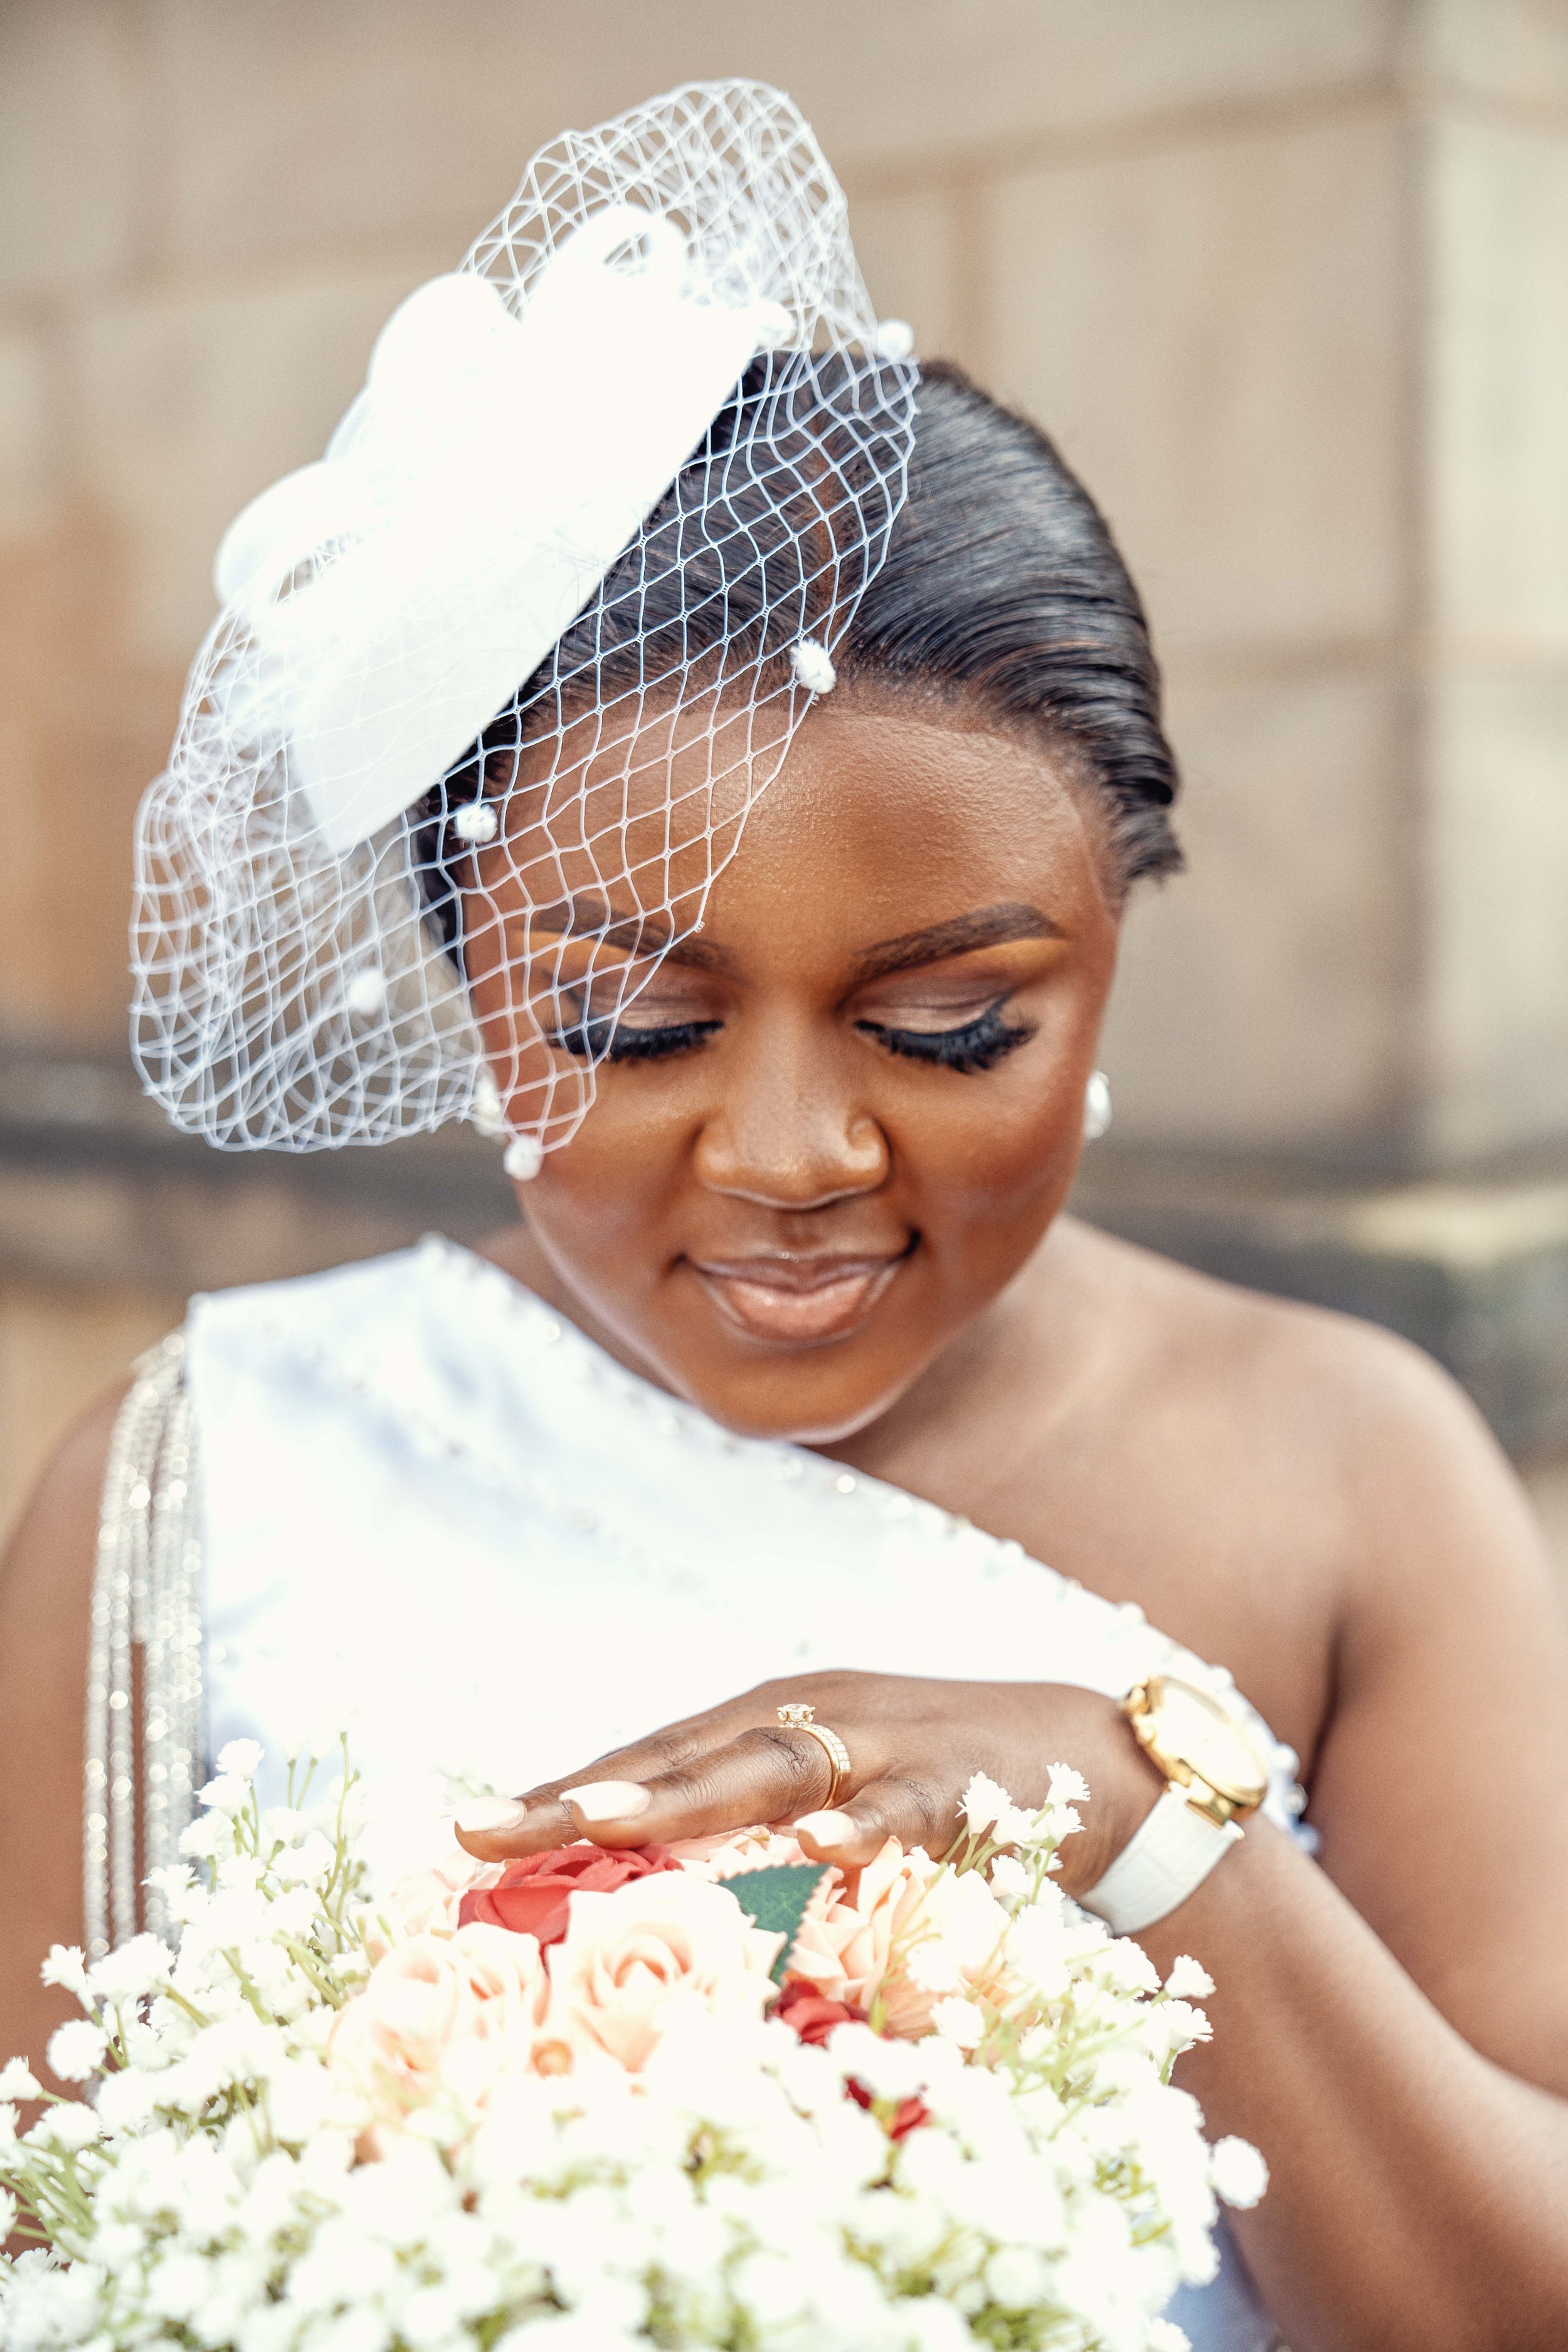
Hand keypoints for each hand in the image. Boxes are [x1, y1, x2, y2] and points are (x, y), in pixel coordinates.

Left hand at [453, 1672, 1163, 1896]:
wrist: (1090, 1757)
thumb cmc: (939, 1799)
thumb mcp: (838, 1809)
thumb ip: (758, 1848)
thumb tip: (653, 1928)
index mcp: (771, 1726)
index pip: (646, 1759)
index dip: (559, 1793)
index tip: (466, 1833)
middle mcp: (810, 1718)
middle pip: (679, 1756)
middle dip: (585, 1794)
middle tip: (489, 1831)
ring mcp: (881, 1744)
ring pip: (767, 1767)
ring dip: (682, 1796)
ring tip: (598, 1822)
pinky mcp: (958, 1784)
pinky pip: (902, 1809)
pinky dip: (861, 1825)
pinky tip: (821, 1850)